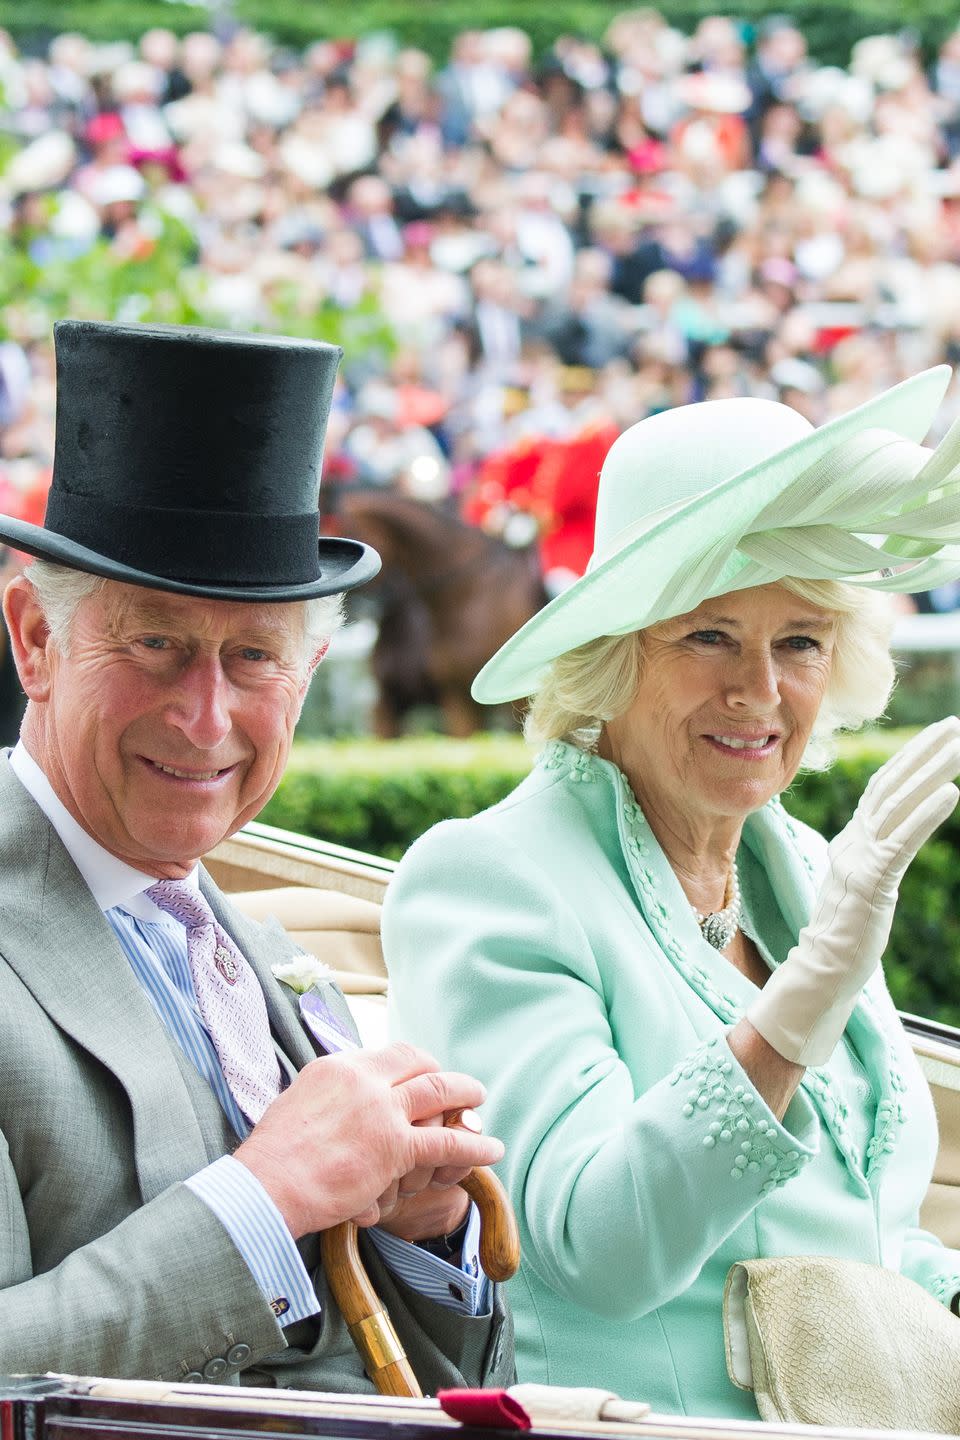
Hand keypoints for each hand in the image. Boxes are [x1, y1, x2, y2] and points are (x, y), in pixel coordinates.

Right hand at [234, 1044, 503, 1238]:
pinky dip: (475, 1145)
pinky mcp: (395, 1146)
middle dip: (442, 1073)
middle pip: (418, 1064)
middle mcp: (363, 1079)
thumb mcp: (296, 1106)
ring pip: (440, 1093)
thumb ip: (325, 1100)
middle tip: (457, 1085)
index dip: (412, 1064)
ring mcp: (382, 1111)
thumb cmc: (272, 1160)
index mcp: (336, 1067)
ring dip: (466, 1095)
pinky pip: (448, 1142)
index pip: (387, 1054)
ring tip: (480, 1101)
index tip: (420, 1074)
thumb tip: (337, 1108)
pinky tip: (492, 1148)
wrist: (266, 1187)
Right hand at [748, 716, 959, 1065]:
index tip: (937, 735)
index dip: (908, 758)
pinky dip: (927, 814)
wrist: (823, 970)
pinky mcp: (871, 882)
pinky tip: (952, 794)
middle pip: (890, 785)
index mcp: (852, 840)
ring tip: (959, 746)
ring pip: (897, 804)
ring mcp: (859, 859)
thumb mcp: (860, 883)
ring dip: (931, 771)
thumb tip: (883, 839)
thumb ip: (869, 856)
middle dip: (924, 752)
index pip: (882, 788)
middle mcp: (853, 842)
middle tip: (956, 724)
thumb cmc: (845, 934)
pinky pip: (902, 842)